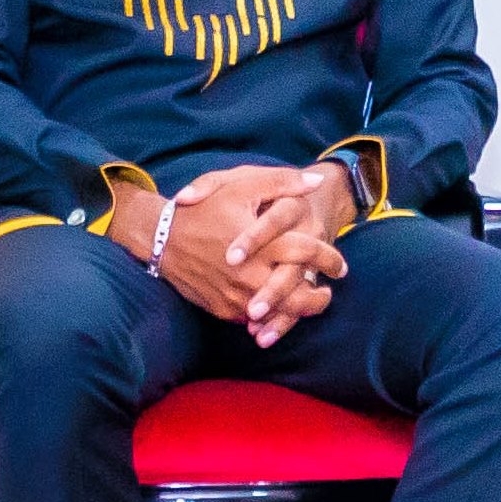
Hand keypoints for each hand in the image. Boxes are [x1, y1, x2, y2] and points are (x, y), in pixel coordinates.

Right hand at [158, 166, 350, 342]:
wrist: (159, 238)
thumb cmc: (203, 208)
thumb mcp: (240, 186)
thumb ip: (282, 182)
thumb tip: (316, 182)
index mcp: (261, 244)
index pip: (307, 254)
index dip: (329, 259)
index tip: (340, 266)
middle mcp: (251, 274)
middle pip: (297, 296)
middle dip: (319, 298)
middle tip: (328, 291)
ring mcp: (236, 295)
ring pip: (278, 313)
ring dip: (298, 311)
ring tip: (310, 302)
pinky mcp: (223, 308)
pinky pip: (254, 319)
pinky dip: (270, 316)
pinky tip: (280, 308)